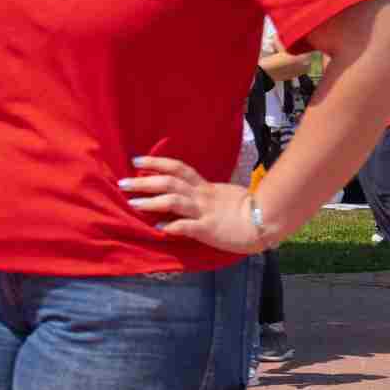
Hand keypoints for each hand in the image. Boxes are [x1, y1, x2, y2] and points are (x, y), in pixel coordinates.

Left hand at [120, 156, 265, 253]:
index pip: (178, 168)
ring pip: (173, 201)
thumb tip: (188, 192)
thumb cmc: (248, 210)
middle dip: (144, 181)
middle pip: (169, 182)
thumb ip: (207, 193)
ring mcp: (204, 211)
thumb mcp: (225, 195)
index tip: (136, 160)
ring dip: (150, 202)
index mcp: (205, 187)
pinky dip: (170, 226)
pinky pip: (186, 226)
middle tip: (122, 182)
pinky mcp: (208, 229)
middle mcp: (201, 196)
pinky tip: (157, 228)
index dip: (156, 162)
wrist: (267, 220)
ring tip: (131, 203)